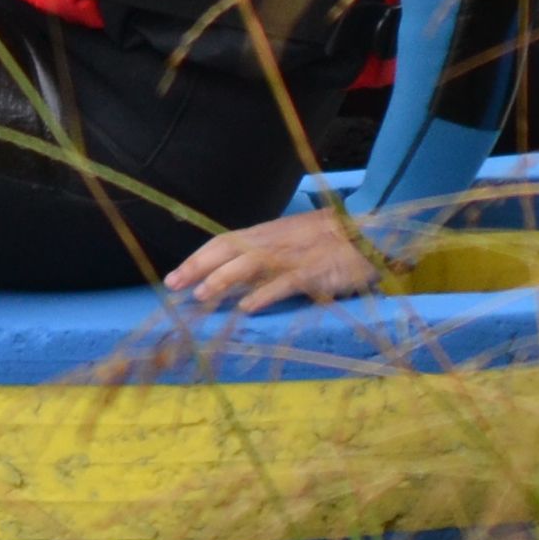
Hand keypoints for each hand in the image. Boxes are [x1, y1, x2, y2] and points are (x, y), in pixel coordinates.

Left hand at [164, 206, 382, 314]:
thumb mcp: (290, 242)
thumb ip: (263, 256)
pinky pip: (284, 283)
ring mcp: (291, 256)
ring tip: (202, 296)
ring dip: (223, 279)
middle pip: (227, 250)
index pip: (222, 242)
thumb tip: (234, 278)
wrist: (365, 232)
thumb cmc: (327, 239)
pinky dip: (264, 294)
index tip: (175, 276)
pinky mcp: (312, 272)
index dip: (197, 259)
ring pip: (249, 264)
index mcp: (264, 234)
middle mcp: (271, 242)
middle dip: (197, 267)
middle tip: (173, 286)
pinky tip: (248, 307)